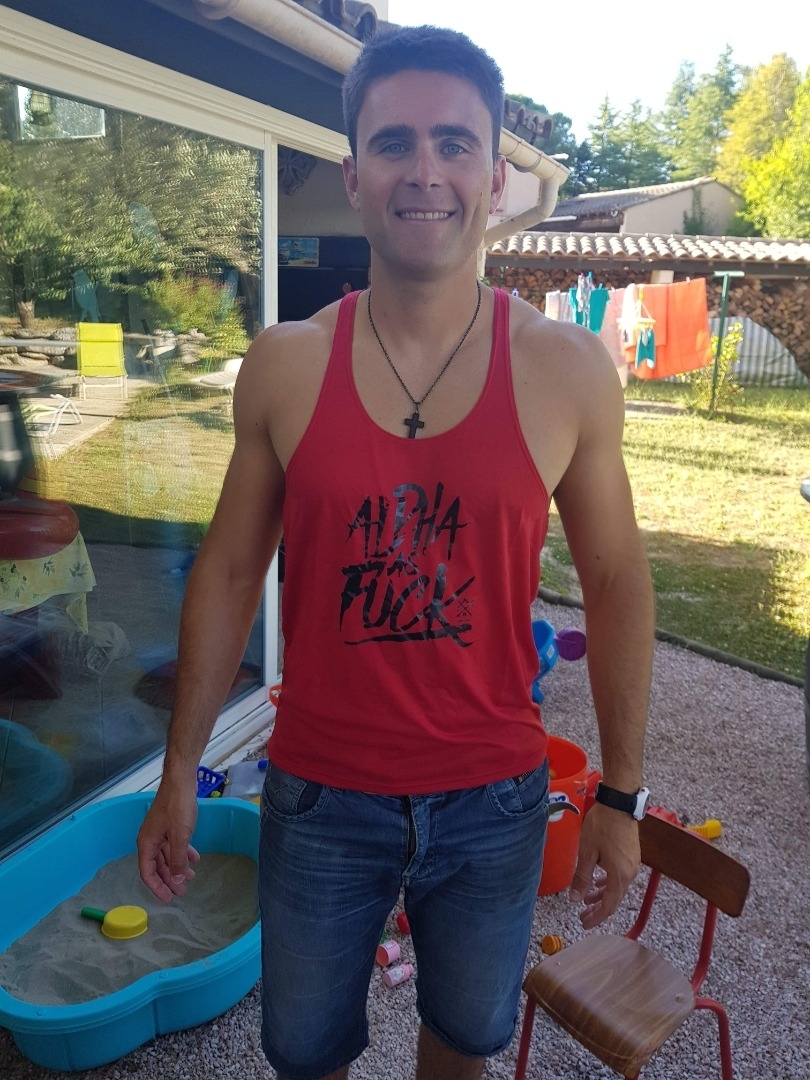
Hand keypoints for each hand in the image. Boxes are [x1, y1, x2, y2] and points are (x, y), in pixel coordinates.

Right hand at [137, 776, 200, 902]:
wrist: (181, 781)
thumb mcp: (179, 836)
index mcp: (146, 844)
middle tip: (181, 892)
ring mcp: (160, 832)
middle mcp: (150, 840)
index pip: (147, 873)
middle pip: (158, 867)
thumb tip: (176, 881)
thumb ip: (177, 860)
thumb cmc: (177, 806)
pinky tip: (194, 858)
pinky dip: (183, 853)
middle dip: (169, 880)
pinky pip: (174, 845)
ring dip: (178, 867)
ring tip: (190, 878)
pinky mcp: (169, 825)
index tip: (168, 899)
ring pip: (167, 856)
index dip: (157, 888)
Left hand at [568, 803, 639, 928]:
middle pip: (614, 898)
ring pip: (617, 887)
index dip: (596, 917)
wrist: (620, 803)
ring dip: (602, 894)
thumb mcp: (587, 852)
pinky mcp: (631, 855)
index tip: (584, 923)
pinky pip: (620, 876)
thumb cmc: (602, 825)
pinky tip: (598, 880)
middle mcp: (629, 873)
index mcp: (619, 875)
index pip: (609, 905)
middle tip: (582, 915)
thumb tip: (575, 898)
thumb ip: (582, 877)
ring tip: (586, 899)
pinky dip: (608, 882)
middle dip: (597, 908)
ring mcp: (632, 864)